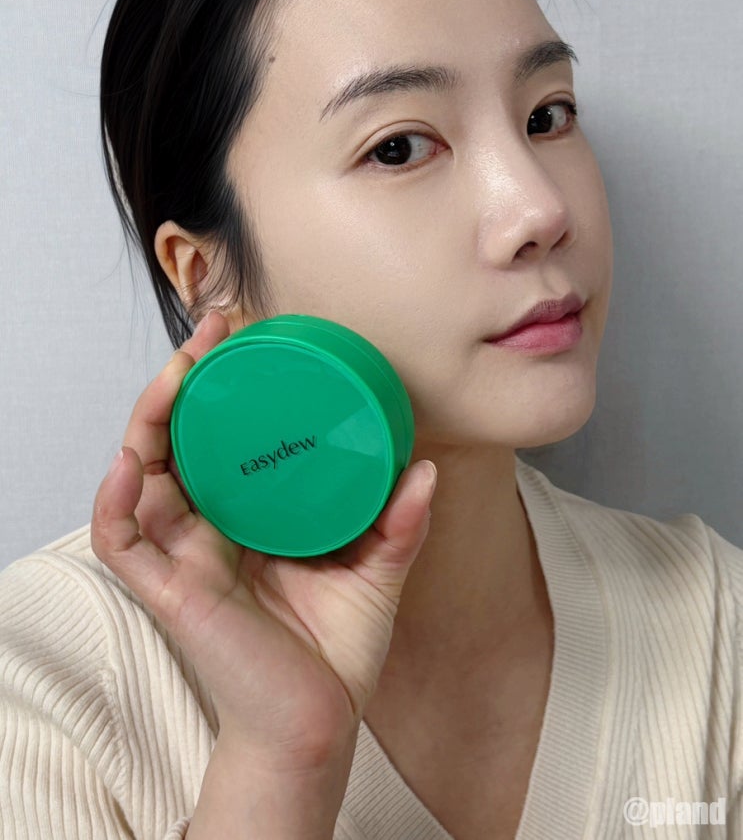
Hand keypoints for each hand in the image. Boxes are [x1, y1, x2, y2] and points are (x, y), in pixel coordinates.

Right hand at [92, 310, 436, 772]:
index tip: (248, 334)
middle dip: (184, 381)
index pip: (222, 436)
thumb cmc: (334, 652)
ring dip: (149, 419)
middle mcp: (208, 527)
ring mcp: (184, 556)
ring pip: (141, 475)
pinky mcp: (171, 592)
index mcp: (248, 516)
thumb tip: (426, 467)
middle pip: (177, 440)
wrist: (319, 727)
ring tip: (176, 374)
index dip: (224, 385)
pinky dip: (115, 501)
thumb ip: (399, 524)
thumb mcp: (374, 573)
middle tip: (212, 331)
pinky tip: (131, 462)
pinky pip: (122, 542)